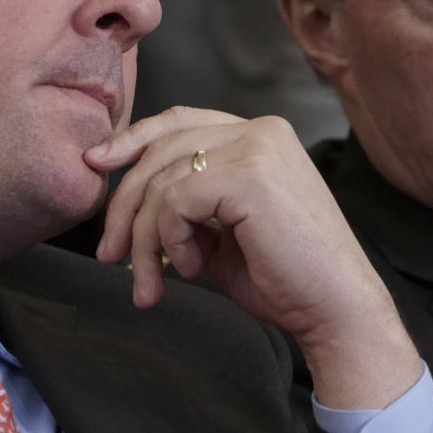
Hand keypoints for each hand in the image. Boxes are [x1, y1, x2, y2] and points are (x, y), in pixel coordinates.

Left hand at [86, 107, 423, 408]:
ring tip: (153, 281)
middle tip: (109, 254)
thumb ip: (186, 206)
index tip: (97, 163)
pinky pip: (175, 201)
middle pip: (162, 148)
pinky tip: (192, 269)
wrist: (336, 311)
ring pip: (162, 181)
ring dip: (144, 239)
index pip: (181, 121)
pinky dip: (170, 240)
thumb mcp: (222, 232)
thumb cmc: (286, 278)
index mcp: (260, 135)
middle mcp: (261, 130)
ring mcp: (258, 148)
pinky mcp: (249, 175)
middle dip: (125, 204)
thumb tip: (128, 203)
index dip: (133, 138)